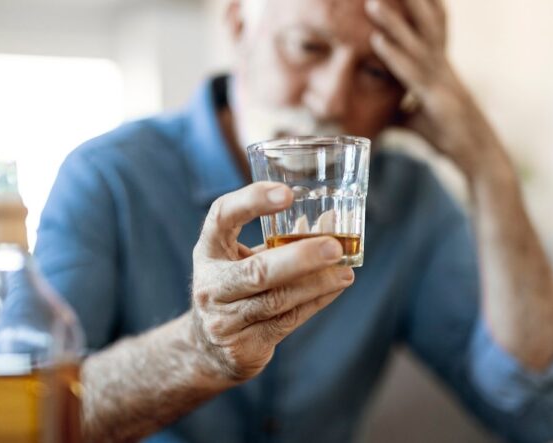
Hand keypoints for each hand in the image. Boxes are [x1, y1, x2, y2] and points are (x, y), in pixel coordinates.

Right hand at [189, 182, 354, 381]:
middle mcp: (210, 284)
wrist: (208, 349)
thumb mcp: (244, 258)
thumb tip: (331, 219)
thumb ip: (280, 240)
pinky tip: (335, 288)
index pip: (222, 216)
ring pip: (277, 299)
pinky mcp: (242, 347)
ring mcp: (223, 320)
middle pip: (257, 271)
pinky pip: (287, 321)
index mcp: (209, 250)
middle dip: (300, 258)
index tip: (287, 193)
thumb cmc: (235, 289)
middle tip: (334, 247)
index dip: (252, 201)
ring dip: (317, 284)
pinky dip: (315, 302)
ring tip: (345, 271)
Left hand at [366, 0, 508, 178]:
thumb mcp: (416, 119)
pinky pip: (412, 73)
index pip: (430, 26)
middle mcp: (441, 67)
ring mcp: (441, 81)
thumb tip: (375, 110)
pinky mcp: (437, 100)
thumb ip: (397, 108)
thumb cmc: (449, 137)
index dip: (421, 4)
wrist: (477, 158)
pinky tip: (378, 41)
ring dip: (393, 21)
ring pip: (415, 44)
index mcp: (439, 66)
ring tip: (372, 2)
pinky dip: (394, 56)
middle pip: (424, 24)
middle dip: (410, 2)